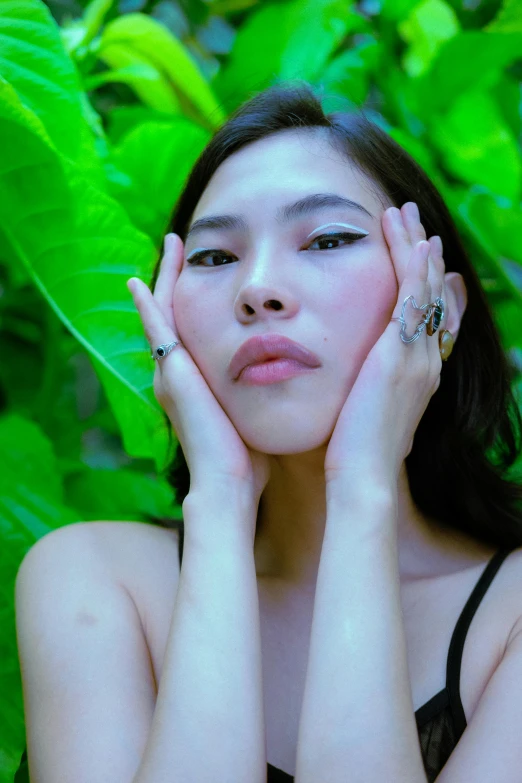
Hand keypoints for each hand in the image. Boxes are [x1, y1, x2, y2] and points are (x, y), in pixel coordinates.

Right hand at [127, 234, 270, 536]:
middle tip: (179, 242)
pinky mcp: (170, 375)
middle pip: (173, 310)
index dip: (198, 294)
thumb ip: (258, 388)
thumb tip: (288, 371)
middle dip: (175, 276)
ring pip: (162, 312)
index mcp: (196, 380)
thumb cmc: (247, 455)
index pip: (193, 326)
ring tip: (170, 244)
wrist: (230, 483)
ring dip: (163, 278)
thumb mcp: (252, 409)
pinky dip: (147, 305)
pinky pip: (155, 330)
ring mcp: (169, 373)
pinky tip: (140, 280)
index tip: (209, 264)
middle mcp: (176, 373)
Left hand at [324, 202, 446, 492]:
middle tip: (416, 224)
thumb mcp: (364, 415)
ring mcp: (417, 354)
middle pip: (432, 294)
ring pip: (424, 285)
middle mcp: (426, 360)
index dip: (429, 285)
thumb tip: (351, 384)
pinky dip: (409, 260)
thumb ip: (364, 392)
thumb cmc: (352, 453)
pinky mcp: (399, 350)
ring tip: (404, 214)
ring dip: (415, 246)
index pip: (431, 318)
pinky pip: (410, 292)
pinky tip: (404, 235)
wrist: (362, 476)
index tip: (423, 258)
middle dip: (424, 256)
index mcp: (418, 375)